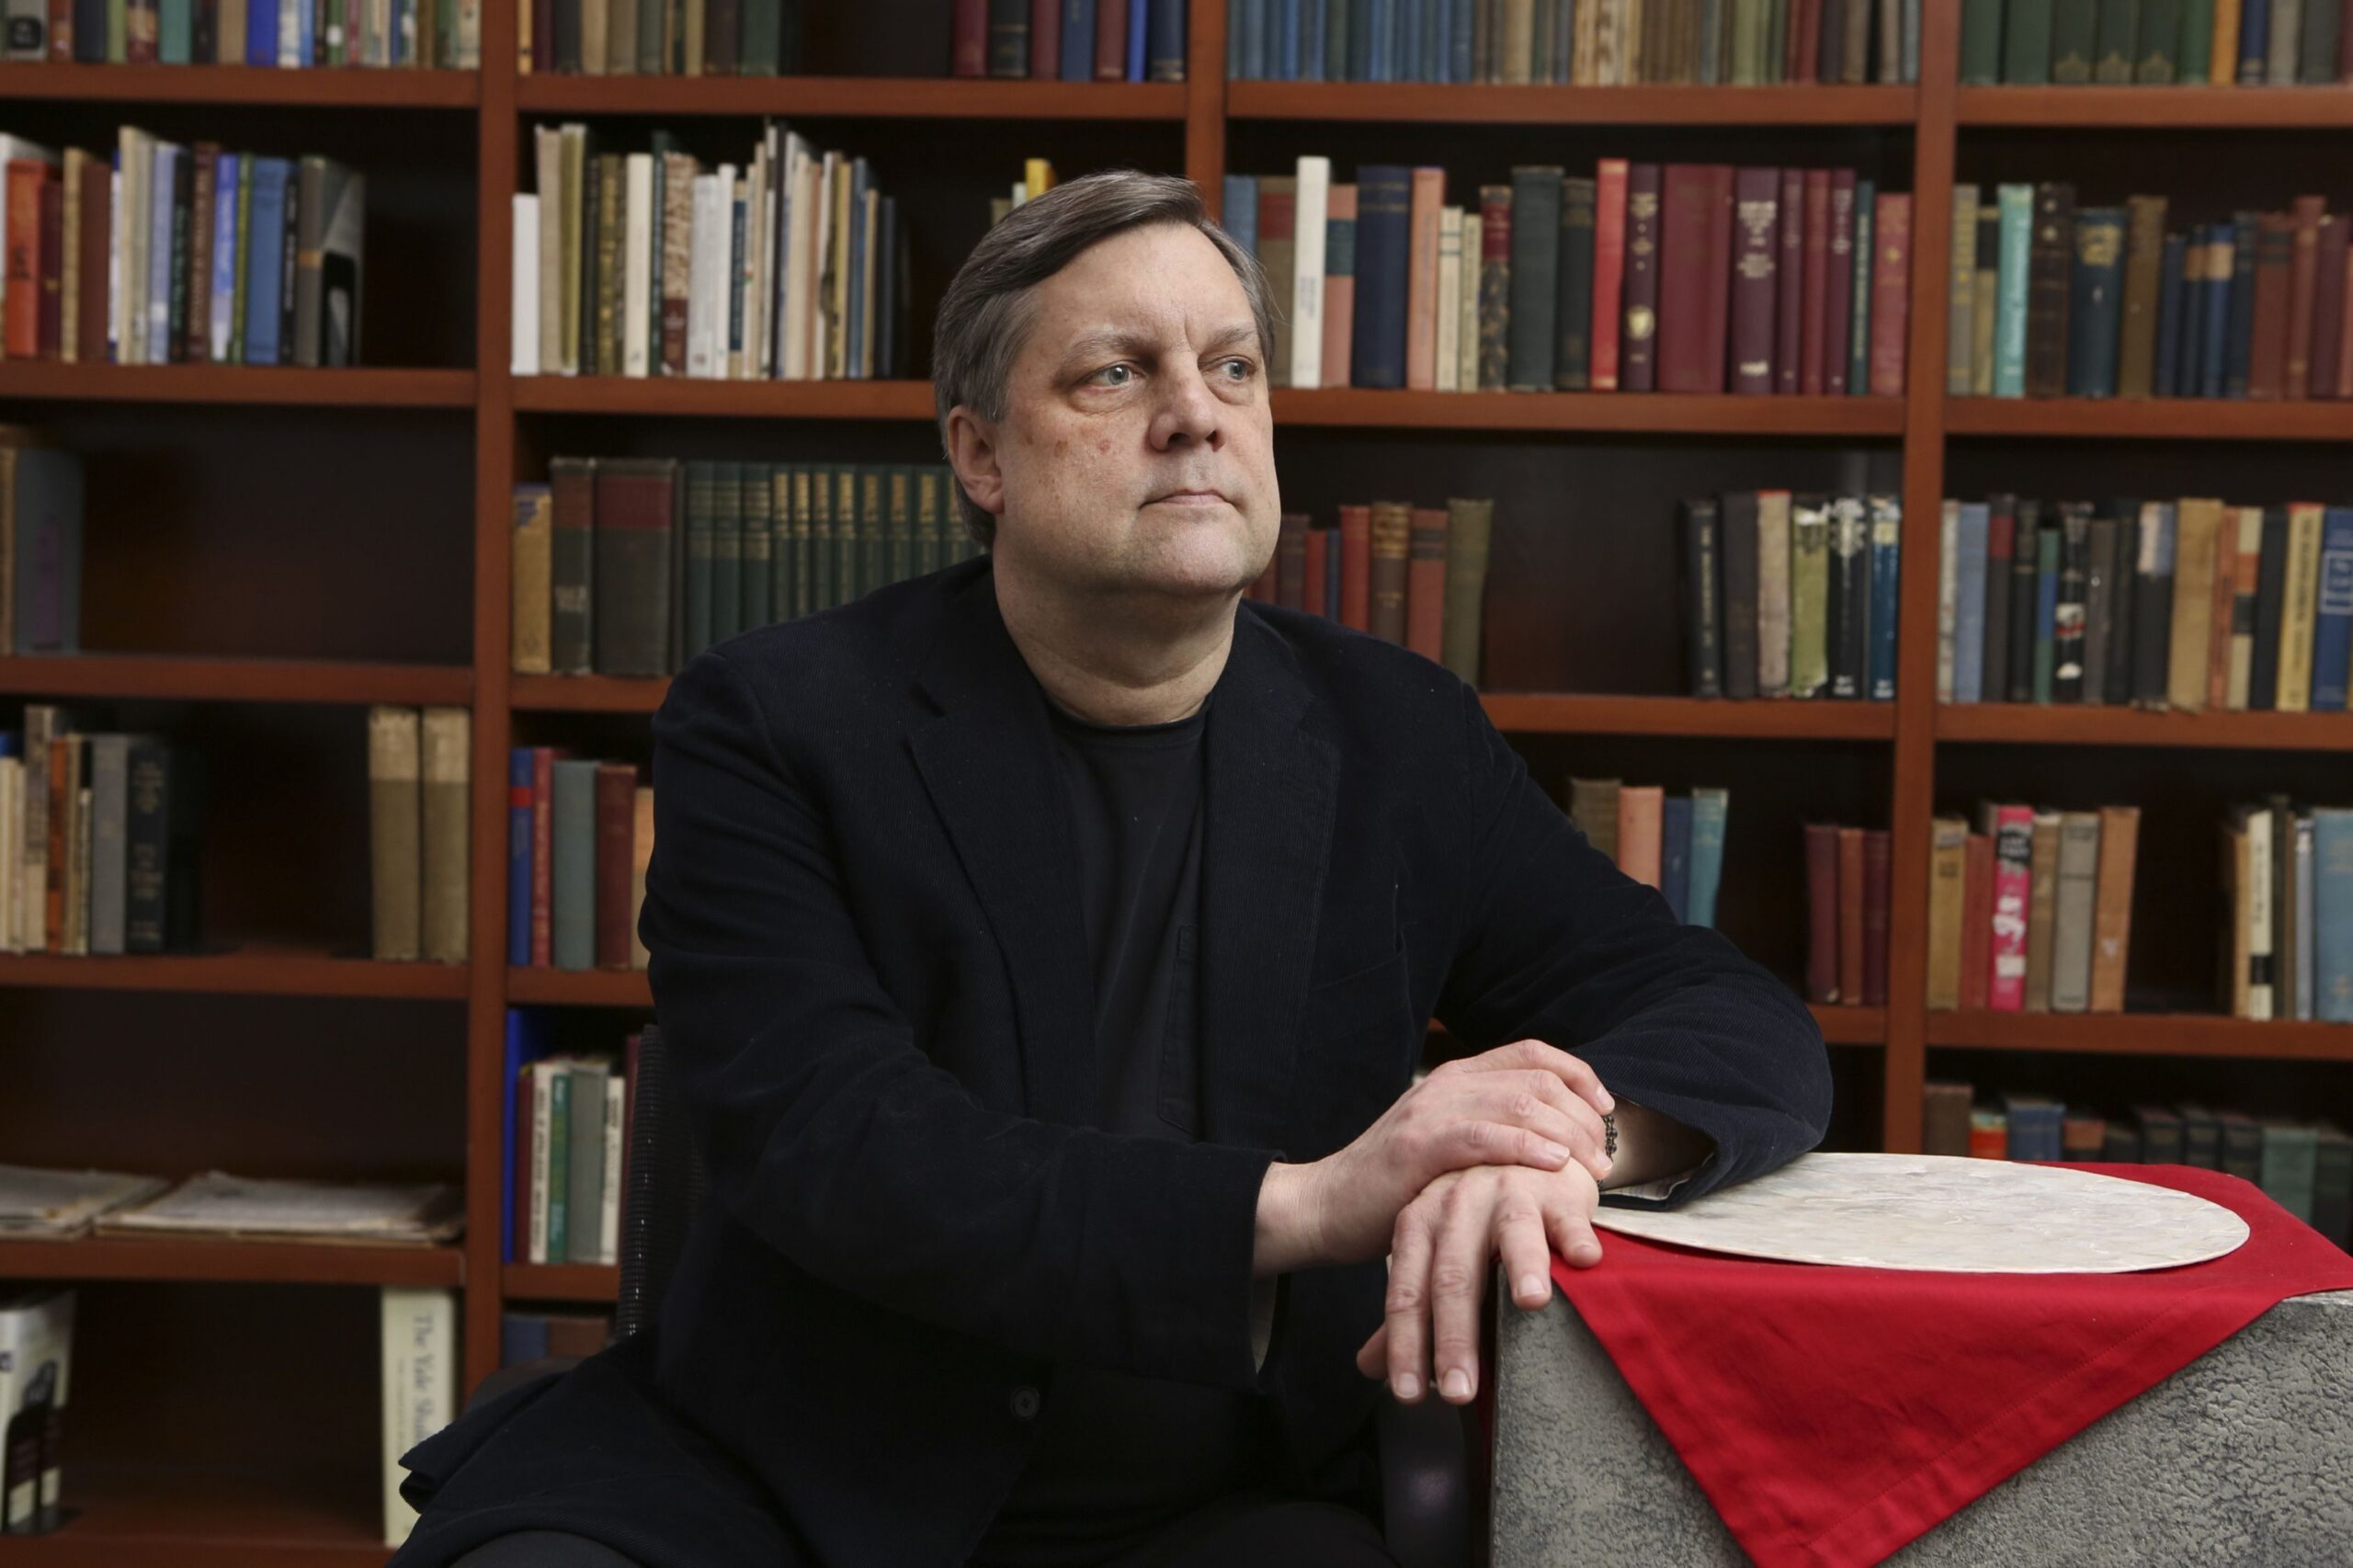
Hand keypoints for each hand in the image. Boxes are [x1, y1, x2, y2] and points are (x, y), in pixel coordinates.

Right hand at [1279, 1039, 1614, 1273]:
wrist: (1327, 1206)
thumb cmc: (1397, 1186)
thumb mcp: (1451, 1146)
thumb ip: (1493, 1131)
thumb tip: (1562, 1142)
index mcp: (1458, 1076)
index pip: (1533, 1053)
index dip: (1580, 1076)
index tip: (1607, 1112)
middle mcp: (1447, 1083)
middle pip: (1537, 1078)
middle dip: (1583, 1116)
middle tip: (1602, 1158)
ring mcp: (1430, 1111)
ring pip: (1518, 1101)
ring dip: (1566, 1133)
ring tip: (1589, 1168)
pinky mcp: (1416, 1146)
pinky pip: (1482, 1135)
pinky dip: (1525, 1146)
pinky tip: (1552, 1164)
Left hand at [1351, 1159, 1604, 1405]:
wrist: (1519, 1154)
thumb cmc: (1478, 1222)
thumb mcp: (1438, 1258)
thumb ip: (1412, 1311)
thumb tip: (1368, 1368)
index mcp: (1419, 1222)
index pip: (1406, 1292)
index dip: (1404, 1344)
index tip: (1408, 1395)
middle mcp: (1456, 1203)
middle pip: (1453, 1275)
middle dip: (1455, 1336)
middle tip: (1460, 1391)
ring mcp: (1506, 1190)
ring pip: (1511, 1232)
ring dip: (1524, 1266)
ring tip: (1531, 1303)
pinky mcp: (1554, 1186)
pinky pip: (1566, 1214)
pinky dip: (1575, 1235)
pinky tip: (1586, 1261)